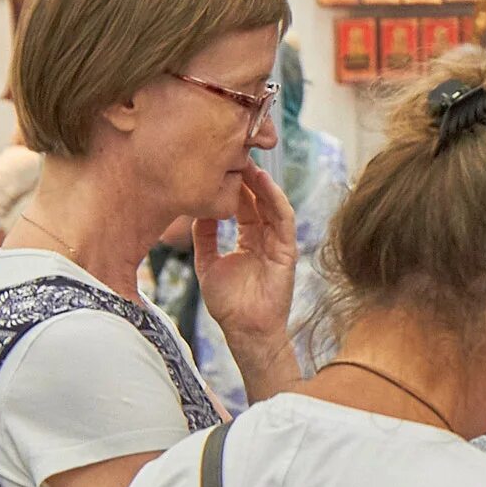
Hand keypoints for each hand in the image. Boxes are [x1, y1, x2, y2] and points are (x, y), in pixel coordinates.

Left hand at [195, 164, 296, 350]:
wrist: (244, 329)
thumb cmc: (228, 304)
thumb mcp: (208, 263)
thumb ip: (204, 238)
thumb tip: (198, 212)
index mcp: (249, 242)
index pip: (244, 208)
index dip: (235, 188)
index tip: (221, 168)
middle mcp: (266, 241)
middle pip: (259, 203)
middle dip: (249, 180)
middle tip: (234, 157)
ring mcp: (278, 245)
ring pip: (273, 207)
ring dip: (263, 185)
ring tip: (249, 164)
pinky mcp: (287, 252)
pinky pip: (283, 221)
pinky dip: (275, 200)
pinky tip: (264, 184)